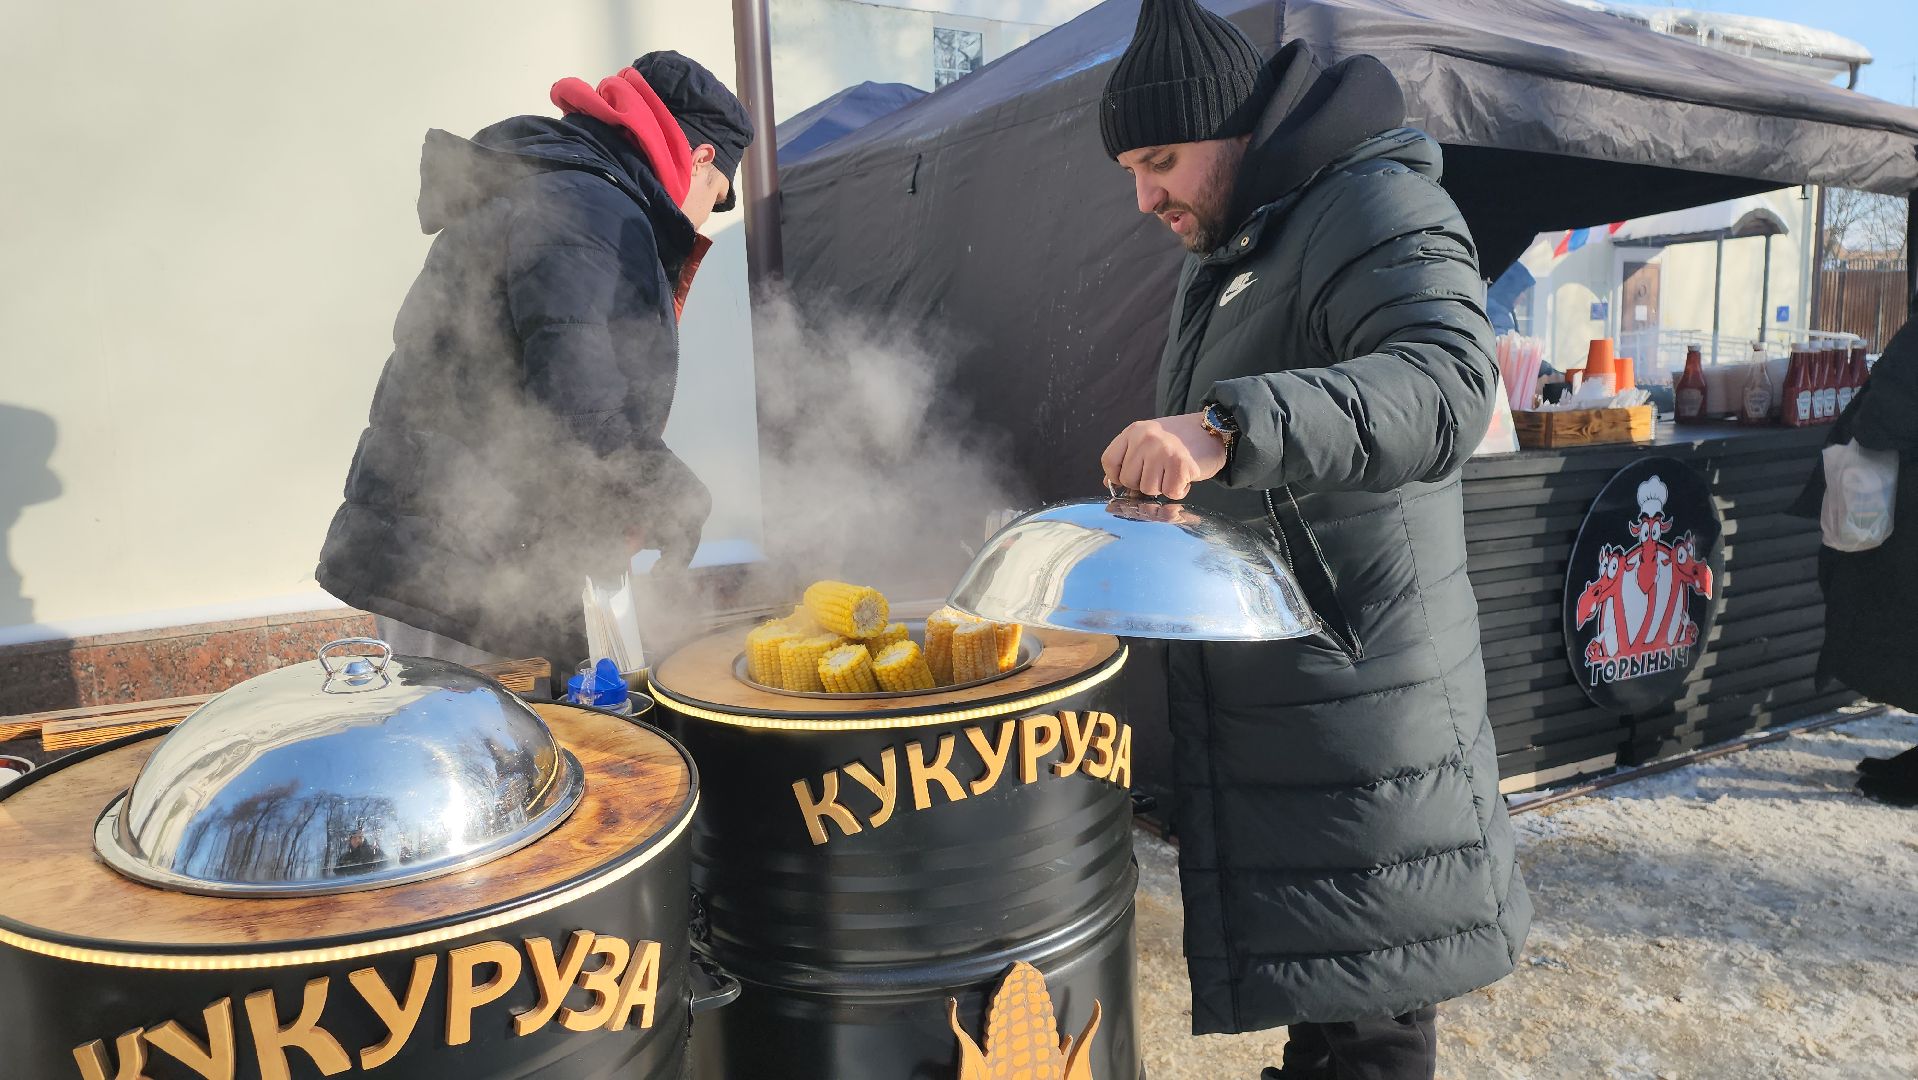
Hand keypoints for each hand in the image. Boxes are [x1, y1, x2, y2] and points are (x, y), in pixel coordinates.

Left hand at [1099, 412, 1226, 499]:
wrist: (1214, 430)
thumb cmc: (1180, 440)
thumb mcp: (1148, 441)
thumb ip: (1129, 459)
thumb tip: (1109, 483)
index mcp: (1134, 431)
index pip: (1109, 461)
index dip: (1117, 476)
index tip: (1132, 478)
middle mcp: (1146, 438)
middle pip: (1128, 480)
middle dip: (1143, 483)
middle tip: (1161, 472)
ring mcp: (1163, 450)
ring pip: (1148, 489)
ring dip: (1162, 487)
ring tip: (1173, 473)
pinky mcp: (1181, 464)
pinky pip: (1170, 492)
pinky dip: (1179, 491)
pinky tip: (1184, 477)